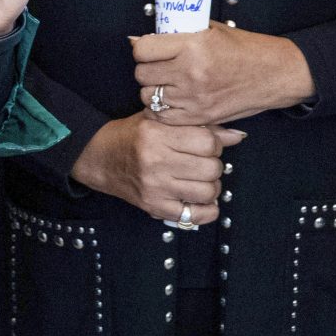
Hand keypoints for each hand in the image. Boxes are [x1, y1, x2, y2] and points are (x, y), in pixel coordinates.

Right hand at [69, 112, 245, 223]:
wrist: (98, 157)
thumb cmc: (131, 135)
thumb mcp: (159, 119)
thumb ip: (198, 125)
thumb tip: (237, 136)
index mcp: (156, 135)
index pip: (208, 142)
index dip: (214, 143)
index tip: (205, 144)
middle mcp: (155, 162)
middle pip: (211, 167)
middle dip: (213, 164)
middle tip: (202, 161)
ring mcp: (155, 187)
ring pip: (208, 191)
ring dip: (211, 186)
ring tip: (199, 179)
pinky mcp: (154, 207)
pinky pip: (196, 215)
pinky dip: (206, 210)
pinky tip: (199, 199)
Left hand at [131, 22, 313, 124]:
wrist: (275, 74)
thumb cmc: (245, 49)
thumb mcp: (210, 29)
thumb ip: (177, 33)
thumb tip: (139, 39)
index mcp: (192, 46)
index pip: (142, 49)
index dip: (142, 48)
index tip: (149, 49)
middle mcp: (191, 72)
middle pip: (142, 74)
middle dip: (146, 69)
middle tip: (158, 66)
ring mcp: (195, 98)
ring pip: (149, 97)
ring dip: (153, 90)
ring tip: (166, 83)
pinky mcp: (201, 116)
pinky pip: (163, 117)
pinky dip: (161, 109)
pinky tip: (171, 100)